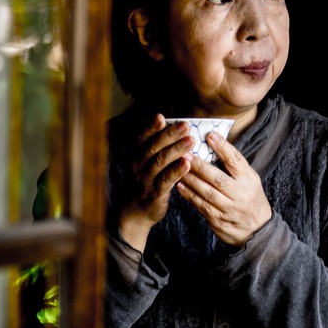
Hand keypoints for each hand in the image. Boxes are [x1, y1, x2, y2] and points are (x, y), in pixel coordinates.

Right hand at [118, 114, 193, 249]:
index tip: (161, 116)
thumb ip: (157, 147)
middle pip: (153, 147)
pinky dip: (176, 171)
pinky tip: (187, 163)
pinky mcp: (154, 193)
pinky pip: (165, 181)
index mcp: (137, 155)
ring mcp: (145, 180)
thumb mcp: (147, 162)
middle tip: (185, 124)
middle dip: (169, 135)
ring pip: (159, 162)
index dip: (150, 127)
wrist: (136, 211)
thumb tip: (173, 125)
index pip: (142, 138)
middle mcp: (139, 165)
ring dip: (176, 150)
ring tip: (191, 140)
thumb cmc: (147, 181)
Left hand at [175, 130, 272, 246]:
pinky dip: (189, 195)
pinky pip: (201, 206)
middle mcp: (240, 194)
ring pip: (207, 193)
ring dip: (190, 180)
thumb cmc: (250, 198)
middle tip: (185, 153)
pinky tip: (180, 185)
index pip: (236, 161)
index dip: (223, 147)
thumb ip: (234, 166)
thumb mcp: (249, 179)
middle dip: (199, 165)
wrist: (257, 230)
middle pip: (217, 178)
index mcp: (249, 180)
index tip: (210, 135)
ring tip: (178, 167)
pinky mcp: (218, 221)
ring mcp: (229, 209)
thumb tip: (213, 144)